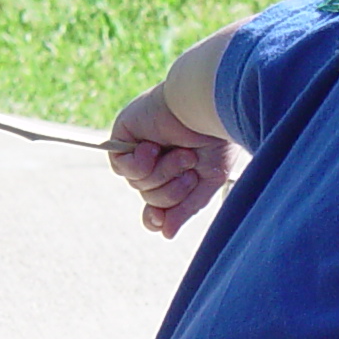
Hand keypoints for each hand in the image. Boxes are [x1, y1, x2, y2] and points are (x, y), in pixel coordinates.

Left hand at [105, 83, 238, 237]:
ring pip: (139, 185)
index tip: (162, 220)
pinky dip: (139, 163)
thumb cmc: (215, 134)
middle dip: (172, 189)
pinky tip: (152, 148)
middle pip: (151, 199)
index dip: (159, 216)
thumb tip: (166, 234)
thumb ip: (187, 207)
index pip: (158, 206)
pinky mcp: (124, 136)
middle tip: (190, 165)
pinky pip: (123, 168)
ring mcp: (139, 149)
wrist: (207, 104)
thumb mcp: (209, 179)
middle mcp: (157, 162)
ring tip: (182, 153)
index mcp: (177, 171)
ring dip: (163, 173)